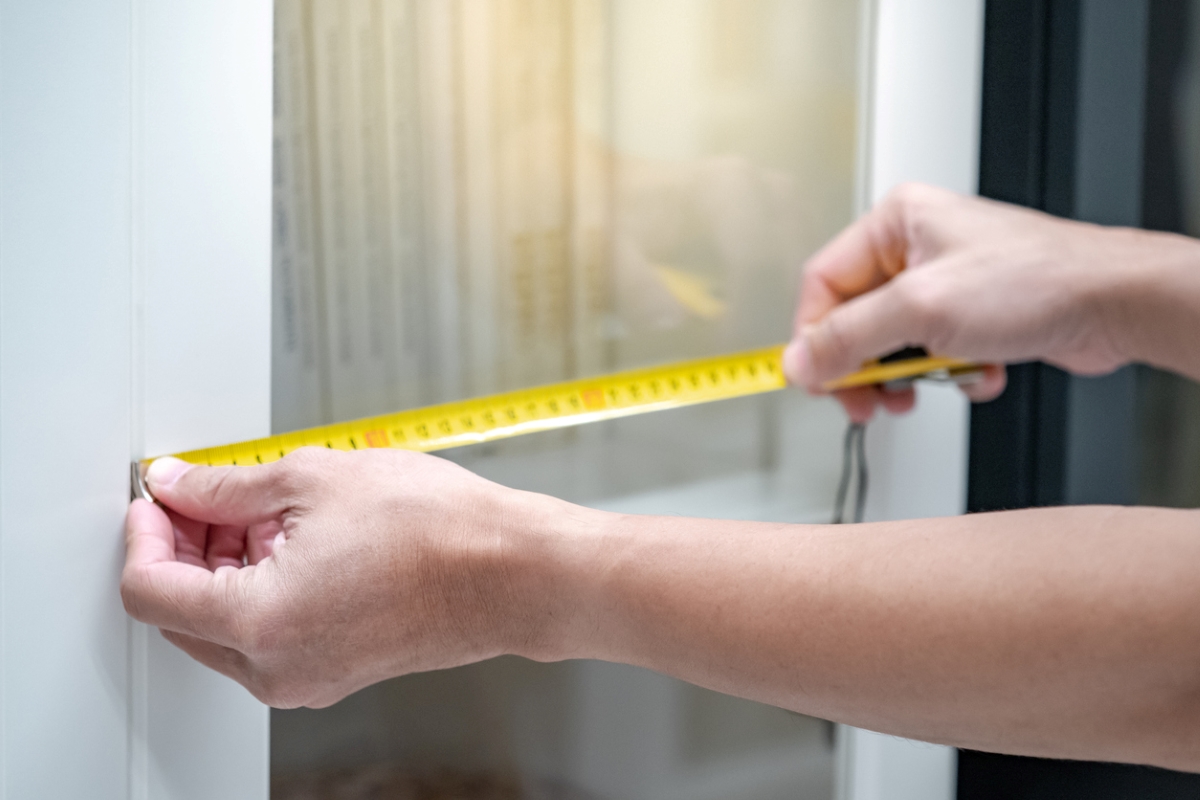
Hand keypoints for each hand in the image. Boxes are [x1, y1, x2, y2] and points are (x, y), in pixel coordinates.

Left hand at [121, 448, 552, 707]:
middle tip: (204, 493)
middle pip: (181, 612)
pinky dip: (261, 588)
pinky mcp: (334, 671)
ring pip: (224, 625)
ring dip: (223, 566)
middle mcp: (276, 668)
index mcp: (260, 623)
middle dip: (182, 546)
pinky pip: (268, 635)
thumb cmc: (439, 531)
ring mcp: (306, 677)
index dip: (143, 531)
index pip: (149, 587)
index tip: (158, 497)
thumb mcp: (314, 480)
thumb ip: (227, 486)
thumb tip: (181, 485)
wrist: (513, 571)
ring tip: (262, 509)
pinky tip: (293, 540)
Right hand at [784, 183, 1144, 421]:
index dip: (813, 337)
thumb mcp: (921, 310)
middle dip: (863, 366)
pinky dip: (949, 372)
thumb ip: (849, 338)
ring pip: (893, 343)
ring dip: (906, 377)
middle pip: (855, 319)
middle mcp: (915, 247)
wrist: (1114, 302)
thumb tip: (801, 361)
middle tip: (866, 400)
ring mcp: (945, 282)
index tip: (814, 378)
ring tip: (920, 392)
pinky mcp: (971, 313)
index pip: (823, 283)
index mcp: (895, 223)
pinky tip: (976, 370)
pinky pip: (933, 353)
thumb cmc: (1037, 279)